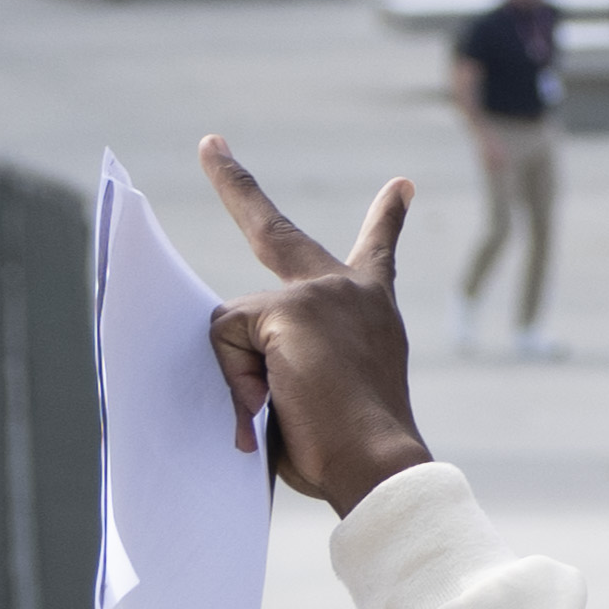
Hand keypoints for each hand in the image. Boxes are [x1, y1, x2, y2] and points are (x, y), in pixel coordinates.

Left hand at [201, 136, 430, 514]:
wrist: (378, 463)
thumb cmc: (351, 447)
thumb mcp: (324, 388)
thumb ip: (288, 355)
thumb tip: (231, 348)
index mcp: (371, 311)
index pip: (378, 252)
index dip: (387, 220)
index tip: (399, 186)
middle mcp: (349, 290)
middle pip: (274, 232)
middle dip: (233, 184)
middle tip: (209, 145)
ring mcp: (318, 292)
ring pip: (235, 324)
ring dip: (242, 375)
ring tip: (283, 411)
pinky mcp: (288, 309)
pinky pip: (226, 338)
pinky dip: (237, 380)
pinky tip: (271, 402)